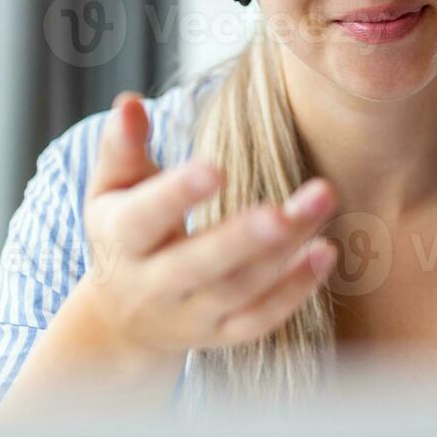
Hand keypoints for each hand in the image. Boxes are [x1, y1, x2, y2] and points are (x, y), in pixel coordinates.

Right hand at [77, 91, 338, 356]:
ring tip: (320, 205)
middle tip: (284, 208)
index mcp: (122, 239)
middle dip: (244, 238)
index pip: (144, 218)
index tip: (214, 168)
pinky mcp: (221, 335)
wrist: (121, 320)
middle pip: (199, 264)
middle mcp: (153, 285)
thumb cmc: (125, 231)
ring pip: (239, 290)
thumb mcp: (111, 189)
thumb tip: (129, 102)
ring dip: (284, 253)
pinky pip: (259, 320)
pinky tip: (325, 252)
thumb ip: (122, 146)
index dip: (176, 195)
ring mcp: (189, 315)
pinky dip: (294, 291)